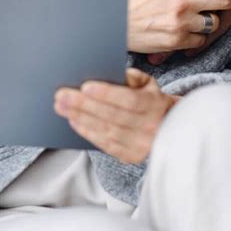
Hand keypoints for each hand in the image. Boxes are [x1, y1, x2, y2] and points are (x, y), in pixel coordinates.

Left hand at [54, 68, 177, 163]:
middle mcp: (149, 127)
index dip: (107, 94)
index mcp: (155, 104)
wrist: (168, 127)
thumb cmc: (150, 99)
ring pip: (106, 131)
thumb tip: (111, 73)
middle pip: (113, 116)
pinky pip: (105, 145)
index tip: (85, 86)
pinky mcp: (130, 156)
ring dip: (81, 118)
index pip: (129, 100)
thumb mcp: (147, 82)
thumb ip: (131, 77)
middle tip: (61, 95)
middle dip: (84, 105)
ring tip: (62, 107)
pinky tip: (73, 120)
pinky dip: (87, 132)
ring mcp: (140, 145)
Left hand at [140, 0, 230, 63]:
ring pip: (201, 20)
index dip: (151, 6)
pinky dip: (209, 36)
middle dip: (163, 28)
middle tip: (147, 44)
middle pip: (181, 8)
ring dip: (183, 38)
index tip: (136, 19)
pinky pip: (225, 22)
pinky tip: (196, 47)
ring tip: (166, 53)